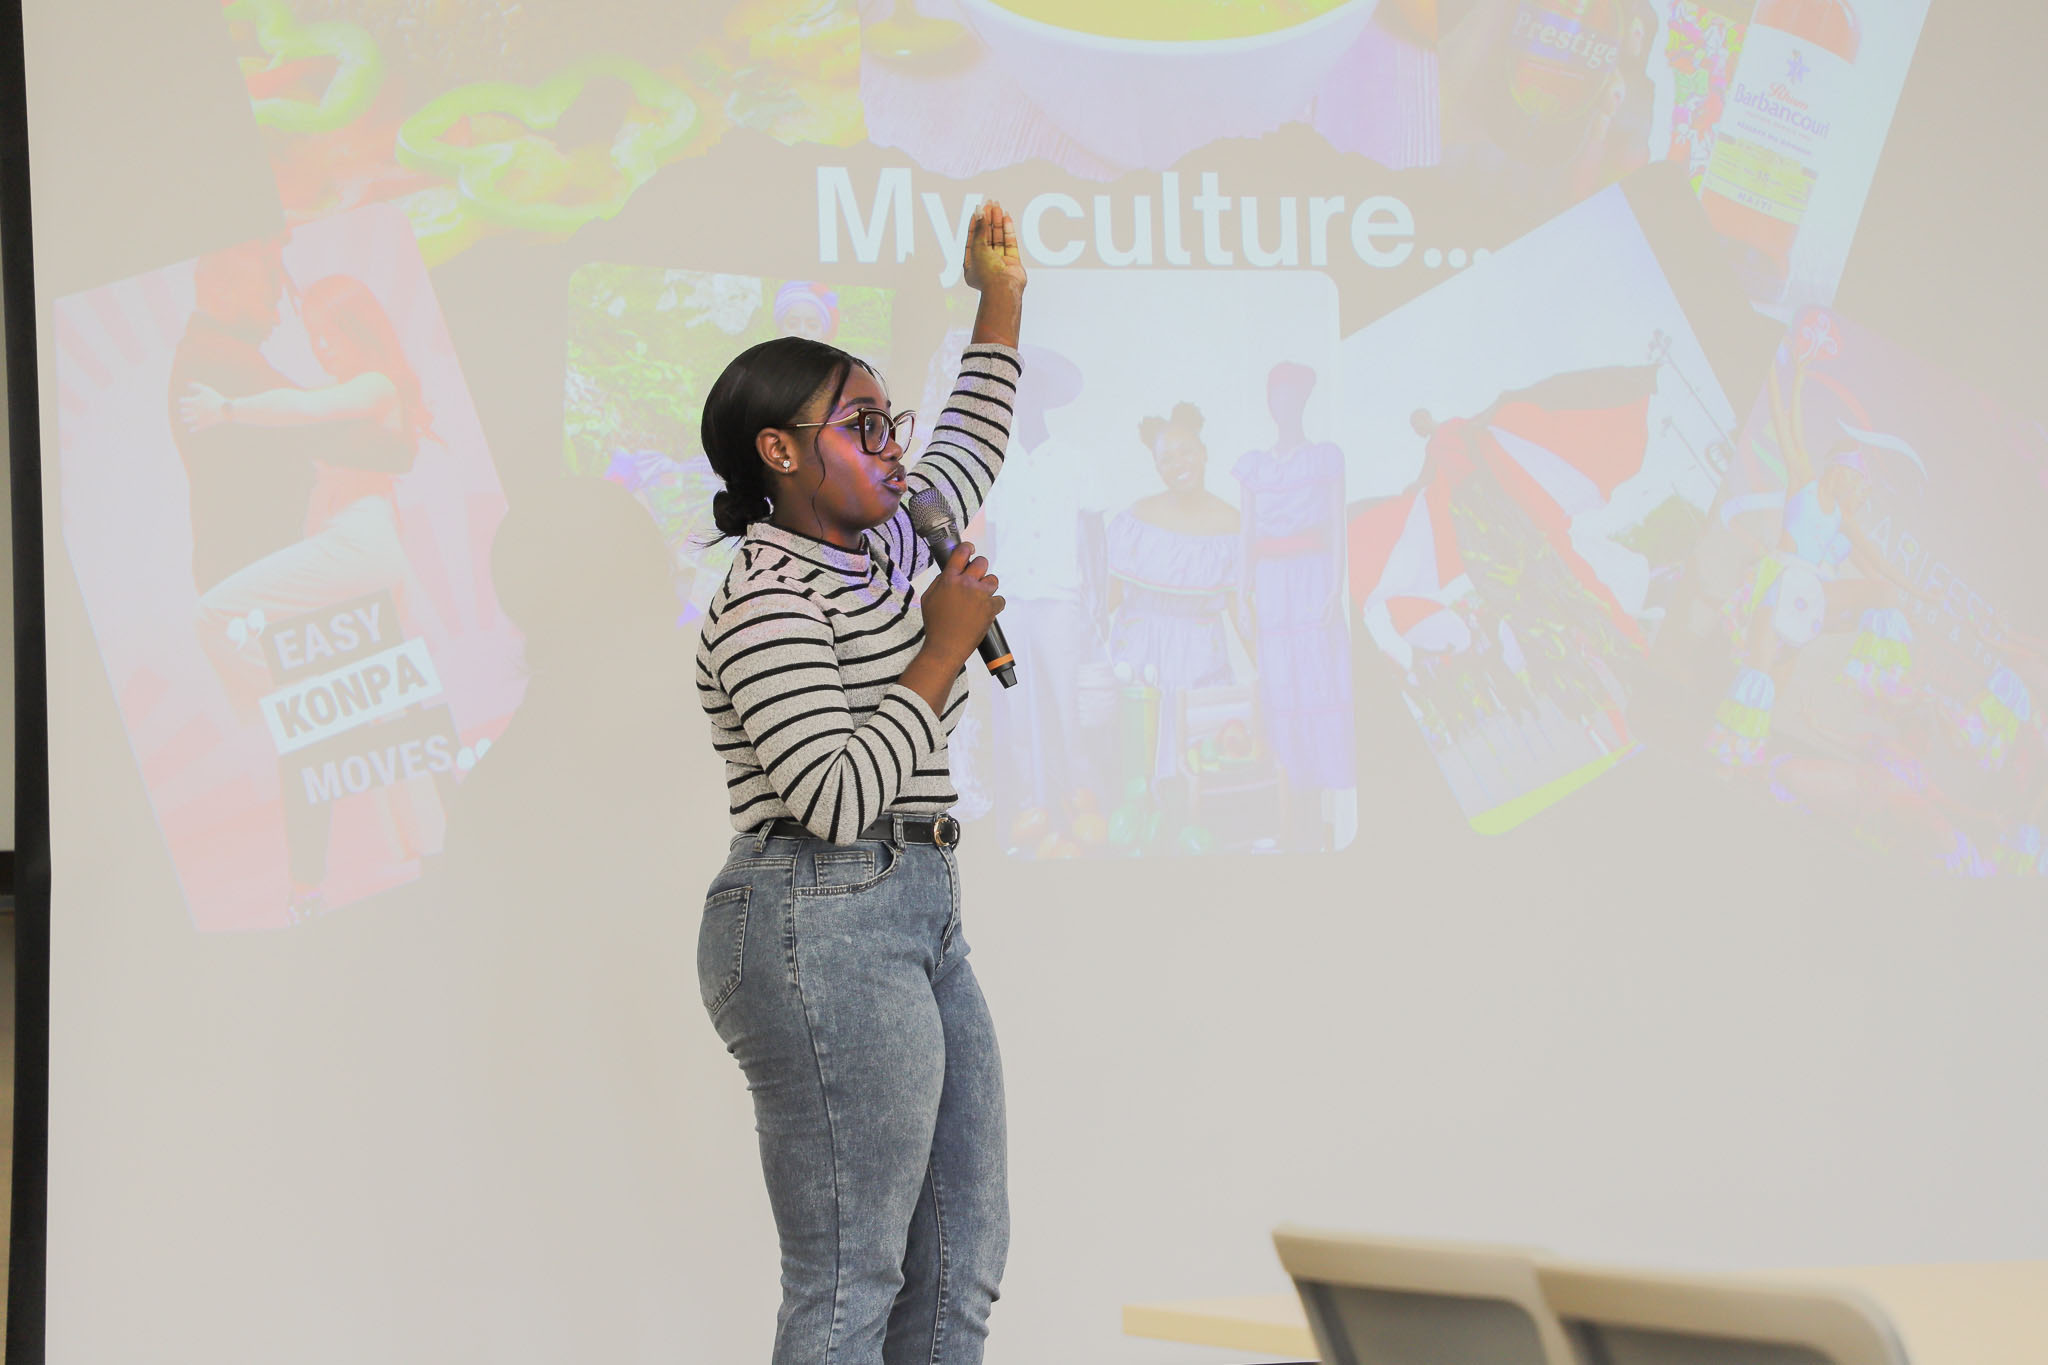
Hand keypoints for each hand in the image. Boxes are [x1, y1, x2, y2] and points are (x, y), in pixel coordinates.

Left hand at [178, 383, 228, 431]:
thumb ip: (196, 386)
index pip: (182, 401)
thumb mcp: (206, 389)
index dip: (183, 401)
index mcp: (193, 402)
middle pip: (183, 411)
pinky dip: (193, 429)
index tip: (183, 401)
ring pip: (187, 420)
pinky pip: (196, 428)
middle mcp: (193, 411)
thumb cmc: (216, 398)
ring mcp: (198, 418)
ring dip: (185, 419)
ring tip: (185, 419)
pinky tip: (191, 429)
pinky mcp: (203, 425)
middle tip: (184, 410)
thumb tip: (188, 385)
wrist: (224, 410)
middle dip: (184, 410)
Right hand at [919, 540, 1003, 665]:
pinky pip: (1000, 599)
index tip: (970, 549)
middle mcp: (965, 584)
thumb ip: (939, 582)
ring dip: (988, 586)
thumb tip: (950, 571)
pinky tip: (985, 611)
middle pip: (982, 562)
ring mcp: (980, 595)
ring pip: (993, 579)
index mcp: (949, 579)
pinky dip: (994, 605)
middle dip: (980, 568)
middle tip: (976, 578)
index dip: (967, 548)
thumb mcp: (928, 598)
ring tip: (980, 597)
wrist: (946, 647)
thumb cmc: (935, 625)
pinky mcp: (990, 608)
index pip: (961, 553)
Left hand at [962, 199, 1025, 295]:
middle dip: (988, 221)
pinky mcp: (1012, 263)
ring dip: (998, 223)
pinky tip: (1007, 217)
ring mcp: (1000, 263)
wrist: (1003, 288)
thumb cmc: (986, 272)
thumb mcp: (978, 247)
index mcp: (972, 264)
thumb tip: (980, 212)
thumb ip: (980, 229)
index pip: (972, 240)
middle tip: (991, 204)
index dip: (975, 224)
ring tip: (999, 207)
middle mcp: (986, 264)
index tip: (978, 210)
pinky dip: (1008, 230)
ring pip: (998, 239)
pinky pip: (1010, 243)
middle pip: (986, 237)